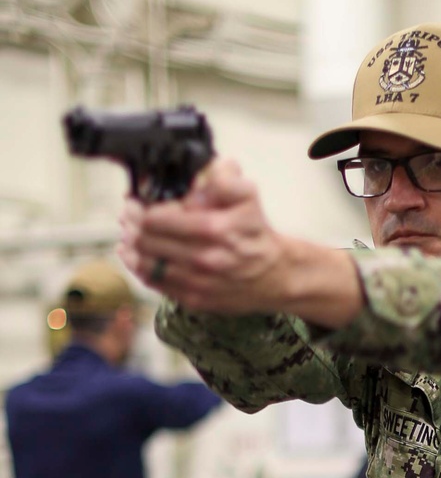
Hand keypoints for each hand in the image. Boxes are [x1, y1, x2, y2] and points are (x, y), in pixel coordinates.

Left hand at [118, 158, 291, 314]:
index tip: (135, 200)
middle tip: (128, 214)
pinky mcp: (194, 300)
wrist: (275, 275)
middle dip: (131, 224)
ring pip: (145, 264)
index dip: (140, 207)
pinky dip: (138, 268)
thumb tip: (195, 180)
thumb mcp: (248, 194)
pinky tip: (132, 256)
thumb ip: (222, 177)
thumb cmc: (256, 233)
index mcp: (213, 228)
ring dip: (130, 247)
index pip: (156, 217)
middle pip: (146, 240)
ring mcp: (197, 282)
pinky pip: (155, 284)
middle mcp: (203, 258)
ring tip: (127, 234)